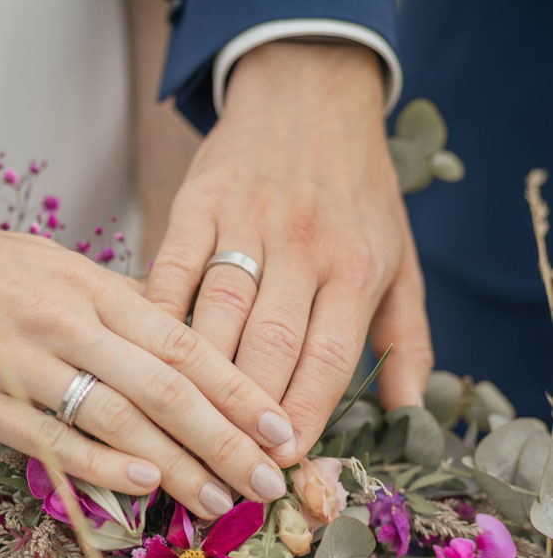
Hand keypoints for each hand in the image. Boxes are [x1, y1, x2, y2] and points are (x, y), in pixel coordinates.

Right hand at [0, 195, 294, 516]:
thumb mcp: (56, 271)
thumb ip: (117, 312)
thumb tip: (180, 351)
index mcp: (94, 287)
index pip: (185, 344)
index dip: (240, 391)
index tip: (282, 430)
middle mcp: (68, 321)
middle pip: (166, 387)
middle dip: (227, 439)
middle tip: (269, 481)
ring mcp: (22, 360)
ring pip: (117, 418)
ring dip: (178, 466)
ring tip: (221, 501)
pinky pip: (50, 437)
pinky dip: (100, 466)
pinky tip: (143, 491)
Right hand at [146, 42, 432, 463]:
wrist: (311, 92)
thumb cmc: (359, 191)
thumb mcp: (403, 260)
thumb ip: (407, 339)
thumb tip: (410, 411)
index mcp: (356, 268)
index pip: (327, 360)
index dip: (302, 418)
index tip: (280, 464)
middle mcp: (304, 247)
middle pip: (270, 347)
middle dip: (247, 416)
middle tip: (229, 463)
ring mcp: (247, 222)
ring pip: (218, 316)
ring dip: (201, 382)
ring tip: (188, 431)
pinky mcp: (198, 203)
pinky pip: (172, 270)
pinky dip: (159, 320)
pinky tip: (148, 362)